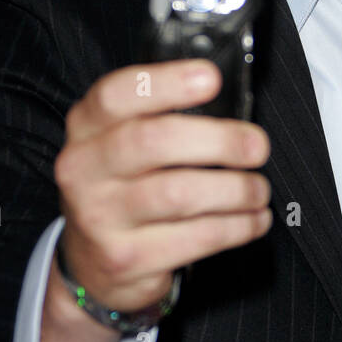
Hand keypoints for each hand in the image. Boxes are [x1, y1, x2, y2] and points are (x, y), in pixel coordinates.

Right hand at [53, 59, 271, 316]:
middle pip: (153, 141)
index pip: (115, 95)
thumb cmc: (123, 187)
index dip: (166, 83)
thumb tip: (231, 106)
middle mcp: (83, 169)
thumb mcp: (121, 143)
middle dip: (218, 140)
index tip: (211, 79)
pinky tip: (252, 219)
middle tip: (256, 146)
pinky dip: (236, 227)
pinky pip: (195, 238)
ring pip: (179, 194)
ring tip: (258, 188)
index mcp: (86, 128)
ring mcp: (100, 217)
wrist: (91, 262)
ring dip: (235, 190)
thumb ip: (159, 116)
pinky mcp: (125, 259)